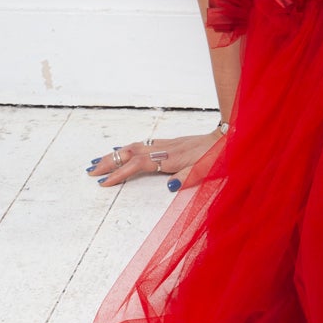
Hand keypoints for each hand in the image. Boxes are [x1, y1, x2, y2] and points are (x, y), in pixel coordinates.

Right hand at [86, 130, 225, 189]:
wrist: (232, 136)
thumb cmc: (222, 156)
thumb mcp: (210, 169)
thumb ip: (190, 177)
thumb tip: (170, 186)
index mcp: (173, 157)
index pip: (140, 164)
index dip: (121, 173)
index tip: (104, 182)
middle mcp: (167, 148)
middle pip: (131, 152)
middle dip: (109, 162)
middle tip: (89, 171)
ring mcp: (168, 144)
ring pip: (135, 146)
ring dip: (115, 154)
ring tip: (96, 161)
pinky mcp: (172, 142)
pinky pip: (143, 144)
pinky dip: (128, 148)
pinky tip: (121, 150)